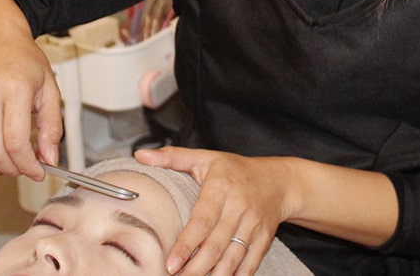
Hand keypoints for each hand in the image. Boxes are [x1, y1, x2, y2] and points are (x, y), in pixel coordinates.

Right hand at [0, 0, 62, 180]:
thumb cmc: (24, 60)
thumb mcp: (50, 89)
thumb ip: (53, 127)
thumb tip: (50, 158)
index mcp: (15, 88)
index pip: (16, 142)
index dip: (27, 165)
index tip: (37, 171)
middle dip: (11, 170)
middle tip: (23, 169)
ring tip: (8, 163)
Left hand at [135, 146, 293, 275]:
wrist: (278, 181)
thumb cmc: (236, 170)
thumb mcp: (205, 157)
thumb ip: (172, 157)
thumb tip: (141, 155)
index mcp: (221, 187)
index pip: (202, 221)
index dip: (187, 245)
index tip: (171, 263)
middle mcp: (239, 207)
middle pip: (216, 245)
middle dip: (195, 268)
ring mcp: (253, 225)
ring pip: (232, 258)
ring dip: (214, 275)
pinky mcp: (264, 239)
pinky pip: (250, 264)